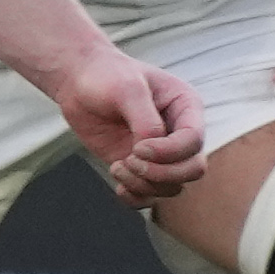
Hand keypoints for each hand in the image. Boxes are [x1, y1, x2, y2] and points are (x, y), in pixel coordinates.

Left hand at [50, 49, 205, 207]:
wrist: (81, 83)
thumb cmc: (108, 76)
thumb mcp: (129, 89)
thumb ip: (145, 121)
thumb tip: (150, 152)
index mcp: (186, 107)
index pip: (193, 140)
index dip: (168, 151)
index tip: (137, 147)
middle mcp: (179, 133)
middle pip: (192, 168)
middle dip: (161, 173)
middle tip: (130, 160)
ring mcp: (161, 153)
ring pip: (172, 186)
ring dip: (143, 184)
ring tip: (117, 166)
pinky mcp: (140, 167)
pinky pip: (150, 195)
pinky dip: (136, 197)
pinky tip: (118, 185)